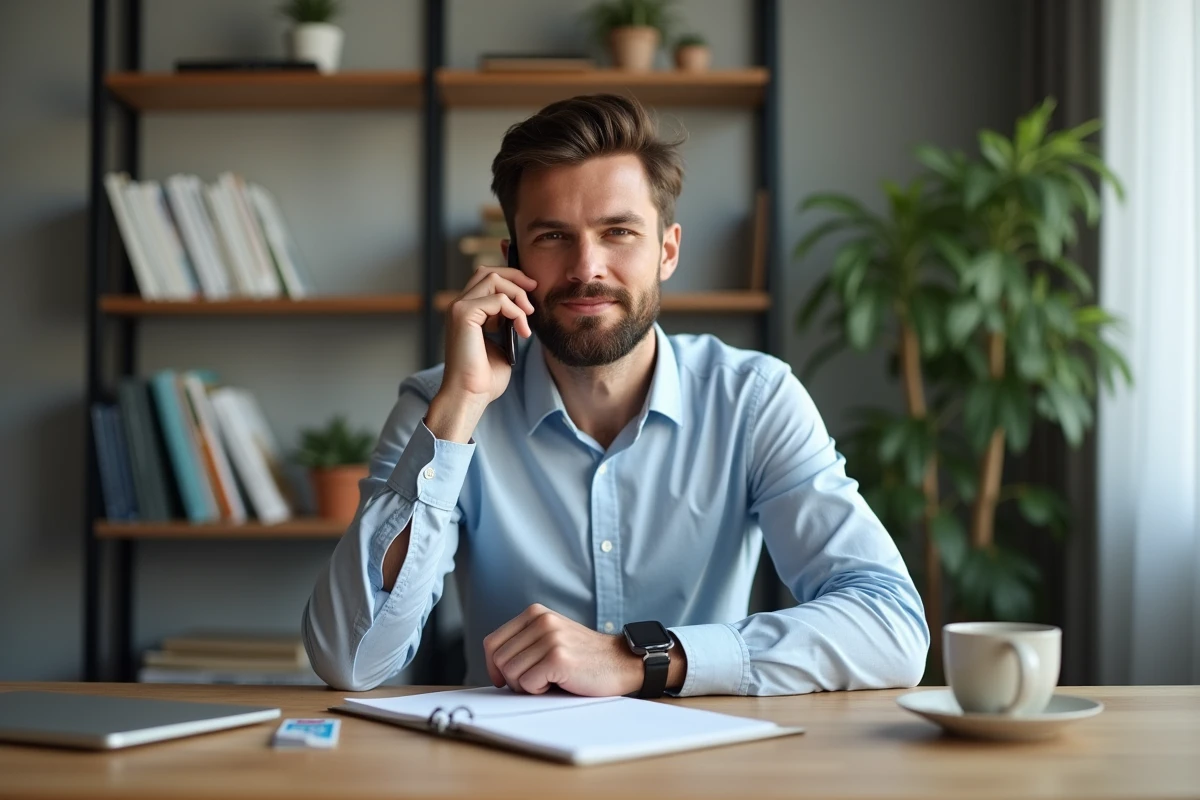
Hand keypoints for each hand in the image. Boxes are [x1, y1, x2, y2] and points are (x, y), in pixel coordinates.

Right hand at [427, 266, 536, 441]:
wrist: (470, 395)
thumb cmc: (485, 378)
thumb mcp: (502, 343)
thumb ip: (506, 322)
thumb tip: (523, 307)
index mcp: (467, 312)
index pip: (486, 279)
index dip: (511, 278)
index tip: (532, 290)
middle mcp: (459, 306)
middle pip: (488, 272)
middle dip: (516, 278)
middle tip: (534, 291)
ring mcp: (458, 308)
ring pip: (492, 279)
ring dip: (517, 294)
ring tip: (528, 317)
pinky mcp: (463, 314)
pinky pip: (498, 299)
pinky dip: (516, 312)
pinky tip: (522, 331)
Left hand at [483, 604, 642, 696]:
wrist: (621, 663)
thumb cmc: (583, 658)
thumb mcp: (550, 638)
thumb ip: (523, 643)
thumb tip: (493, 667)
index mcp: (534, 613)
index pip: (492, 643)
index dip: (494, 667)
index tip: (504, 679)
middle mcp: (541, 620)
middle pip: (499, 660)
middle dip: (513, 679)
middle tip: (537, 681)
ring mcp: (550, 637)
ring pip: (511, 673)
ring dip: (527, 686)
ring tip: (550, 680)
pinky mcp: (558, 657)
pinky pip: (527, 684)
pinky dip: (539, 691)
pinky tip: (559, 683)